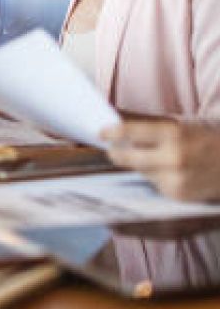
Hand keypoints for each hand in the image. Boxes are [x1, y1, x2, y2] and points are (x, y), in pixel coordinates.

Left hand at [102, 119, 219, 201]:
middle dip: (116, 152)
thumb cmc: (207, 136)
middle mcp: (174, 159)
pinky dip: (153, 176)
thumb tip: (112, 113)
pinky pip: (153, 184)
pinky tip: (166, 169)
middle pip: (127, 157)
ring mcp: (177, 180)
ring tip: (152, 155)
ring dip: (137, 164)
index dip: (111, 132)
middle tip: (111, 147)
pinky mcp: (179, 196)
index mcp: (174, 134)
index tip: (101, 132)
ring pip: (139, 171)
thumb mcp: (179, 121)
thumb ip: (144, 120)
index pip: (129, 132)